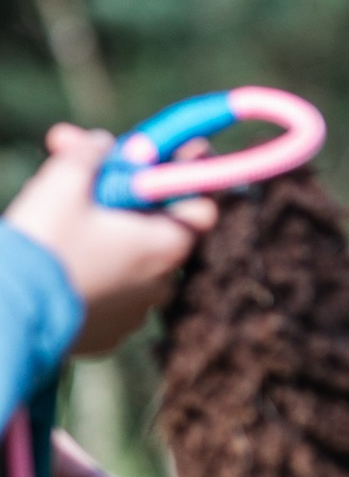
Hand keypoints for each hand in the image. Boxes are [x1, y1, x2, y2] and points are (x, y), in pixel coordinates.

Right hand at [5, 123, 214, 352]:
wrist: (13, 311)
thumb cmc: (47, 243)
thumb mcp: (65, 181)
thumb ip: (91, 153)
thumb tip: (103, 143)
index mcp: (168, 246)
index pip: (201, 206)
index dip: (178, 175)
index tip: (156, 156)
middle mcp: (163, 284)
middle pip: (156, 228)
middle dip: (122, 196)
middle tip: (82, 172)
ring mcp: (136, 313)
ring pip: (129, 259)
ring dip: (105, 234)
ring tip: (62, 218)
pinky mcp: (109, 333)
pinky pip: (109, 291)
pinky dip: (92, 269)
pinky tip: (60, 256)